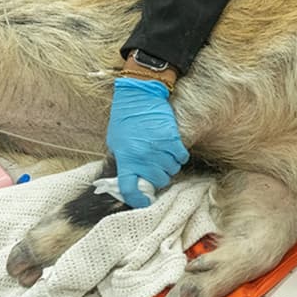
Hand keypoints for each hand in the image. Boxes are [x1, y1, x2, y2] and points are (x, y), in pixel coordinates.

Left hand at [106, 77, 188, 206]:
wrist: (139, 96)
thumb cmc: (125, 119)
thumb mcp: (115, 144)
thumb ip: (124, 163)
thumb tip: (132, 181)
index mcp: (126, 159)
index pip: (130, 189)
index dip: (137, 200)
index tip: (143, 201)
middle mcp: (143, 157)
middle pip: (157, 181)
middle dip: (157, 178)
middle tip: (154, 170)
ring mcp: (159, 148)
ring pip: (172, 170)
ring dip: (169, 167)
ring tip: (162, 156)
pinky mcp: (173, 139)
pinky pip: (181, 158)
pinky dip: (179, 157)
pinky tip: (172, 150)